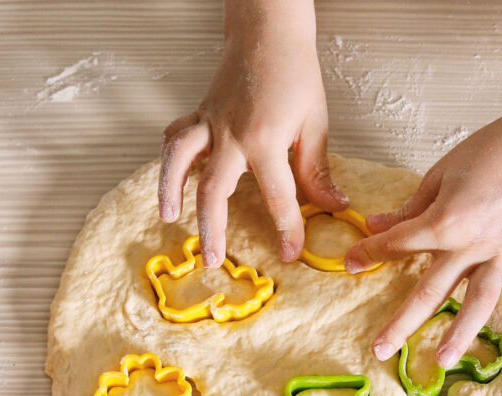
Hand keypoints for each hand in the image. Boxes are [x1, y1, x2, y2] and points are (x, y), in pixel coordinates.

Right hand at [158, 0, 346, 266]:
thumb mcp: (314, 123)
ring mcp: (210, 123)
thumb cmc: (295, 72)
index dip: (287, 230)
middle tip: (212, 260)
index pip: (277, 198)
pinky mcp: (200, 113)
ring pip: (180, 161)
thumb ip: (316, 171)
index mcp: (264, 140)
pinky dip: (169, 159)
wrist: (269, 30)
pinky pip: (177, 138)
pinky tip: (169, 181)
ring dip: (170, 191)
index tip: (290, 253)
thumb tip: (333, 206)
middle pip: (214, 192)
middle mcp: (231, 135)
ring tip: (169, 218)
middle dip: (212, 230)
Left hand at [344, 105, 501, 366]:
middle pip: (431, 290)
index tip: (352, 263)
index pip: (401, 244)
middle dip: (403, 322)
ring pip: (478, 301)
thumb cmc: (491, 150)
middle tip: (380, 349)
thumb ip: (411, 210)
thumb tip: (375, 226)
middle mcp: (472, 244)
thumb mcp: (441, 175)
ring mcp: (501, 253)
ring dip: (460, 332)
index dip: (372, 252)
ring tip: (442, 360)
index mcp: (446, 220)